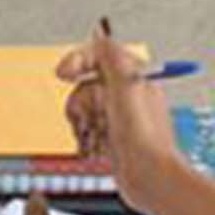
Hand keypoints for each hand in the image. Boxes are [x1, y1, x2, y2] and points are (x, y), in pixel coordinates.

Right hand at [57, 28, 185, 210]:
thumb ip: (111, 56)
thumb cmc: (144, 138)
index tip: (63, 72)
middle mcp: (126, 96)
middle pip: (85, 88)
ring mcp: (118, 119)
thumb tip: (99, 36)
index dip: (78, 61)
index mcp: (133, 77)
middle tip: (96, 117)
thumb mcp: (125, 85)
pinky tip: (98, 151)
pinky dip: (87, 141)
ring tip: (98, 138)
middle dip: (82, 105)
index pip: (98, 55)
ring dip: (83, 126)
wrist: (150, 178)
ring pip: (82, 112)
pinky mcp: (111, 141)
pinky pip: (86, 133)